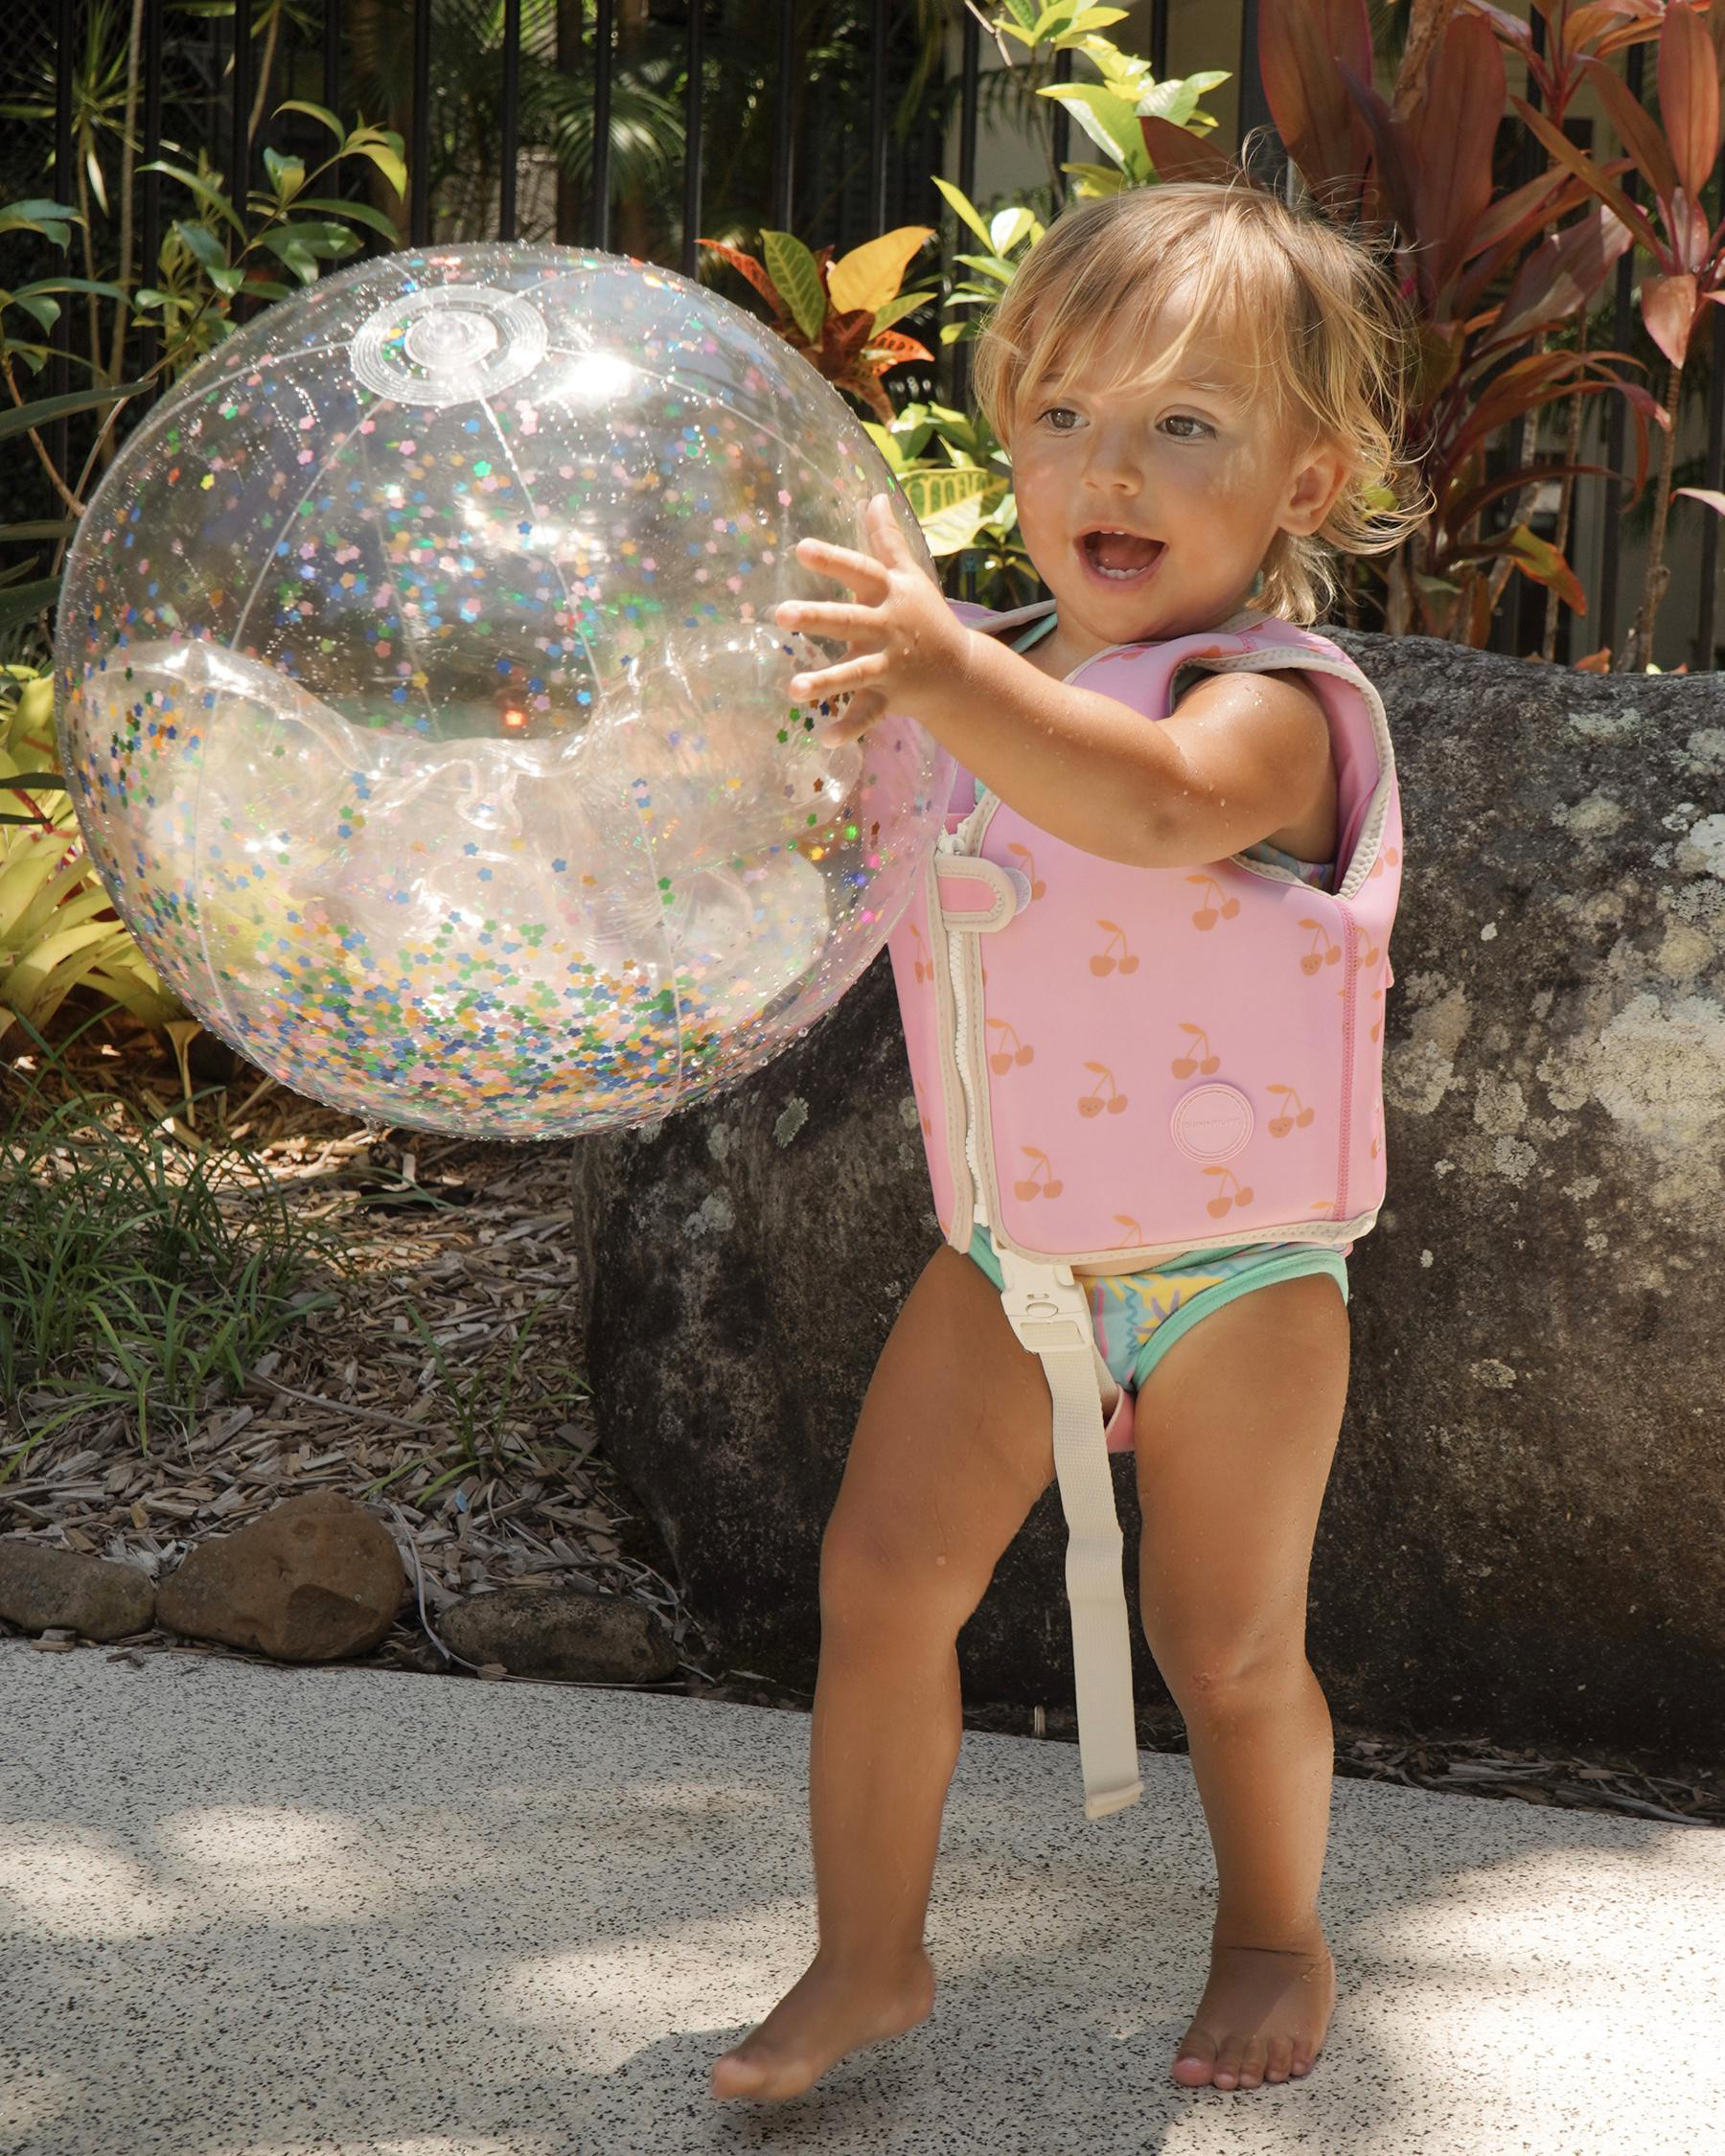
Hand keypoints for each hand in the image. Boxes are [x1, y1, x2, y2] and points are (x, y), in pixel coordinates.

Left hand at [773, 492, 965, 743]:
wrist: (959, 670)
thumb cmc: (925, 616)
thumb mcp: (909, 576)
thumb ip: (887, 540)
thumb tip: (875, 495)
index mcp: (890, 595)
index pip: (859, 572)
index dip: (832, 560)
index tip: (800, 549)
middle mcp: (888, 628)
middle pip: (849, 620)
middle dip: (816, 618)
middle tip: (780, 614)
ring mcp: (890, 666)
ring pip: (855, 674)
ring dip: (826, 682)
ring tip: (793, 690)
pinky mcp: (890, 698)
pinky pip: (868, 715)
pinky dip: (849, 729)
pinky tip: (824, 739)